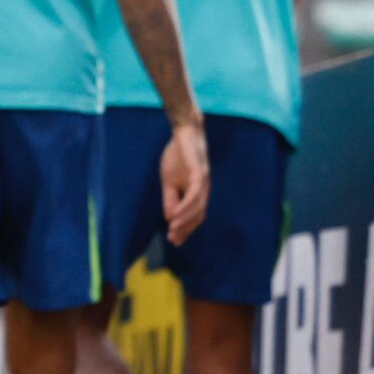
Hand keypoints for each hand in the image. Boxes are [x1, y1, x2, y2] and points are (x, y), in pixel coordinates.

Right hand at [160, 118, 211, 245]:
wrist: (184, 133)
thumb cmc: (177, 156)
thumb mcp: (169, 181)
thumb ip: (171, 199)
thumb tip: (171, 218)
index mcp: (198, 192)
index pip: (194, 216)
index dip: (185, 229)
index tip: (174, 240)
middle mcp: (204, 190)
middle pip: (198, 215)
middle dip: (186, 229)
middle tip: (173, 240)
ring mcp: (203, 182)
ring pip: (198, 207)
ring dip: (185, 221)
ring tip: (173, 230)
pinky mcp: (199, 173)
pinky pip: (194, 194)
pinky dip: (186, 206)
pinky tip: (176, 215)